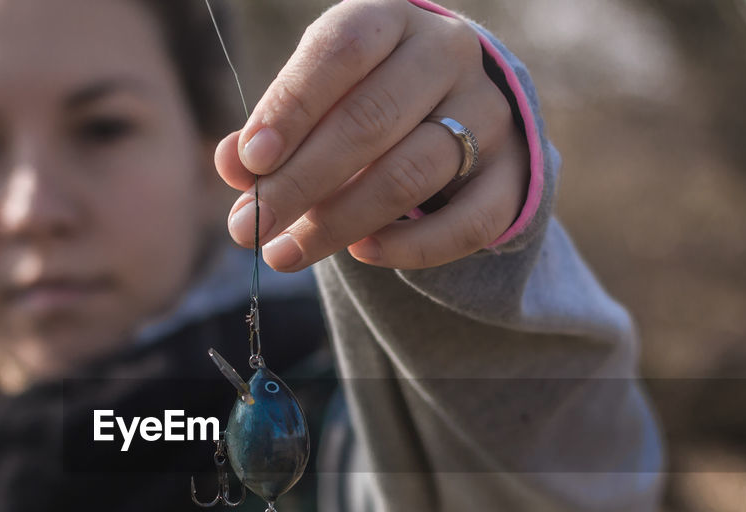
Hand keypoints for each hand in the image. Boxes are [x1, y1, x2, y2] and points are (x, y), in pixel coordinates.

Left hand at [214, 0, 528, 271]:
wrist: (454, 111)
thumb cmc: (362, 100)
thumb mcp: (315, 100)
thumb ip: (272, 132)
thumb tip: (231, 165)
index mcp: (390, 18)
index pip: (342, 50)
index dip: (292, 106)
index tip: (251, 162)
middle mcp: (446, 54)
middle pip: (371, 121)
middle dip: (300, 183)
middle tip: (249, 229)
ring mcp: (488, 113)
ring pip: (412, 173)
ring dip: (340, 222)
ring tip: (286, 253)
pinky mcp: (513, 174)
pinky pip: (467, 222)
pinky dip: (411, 246)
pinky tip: (362, 254)